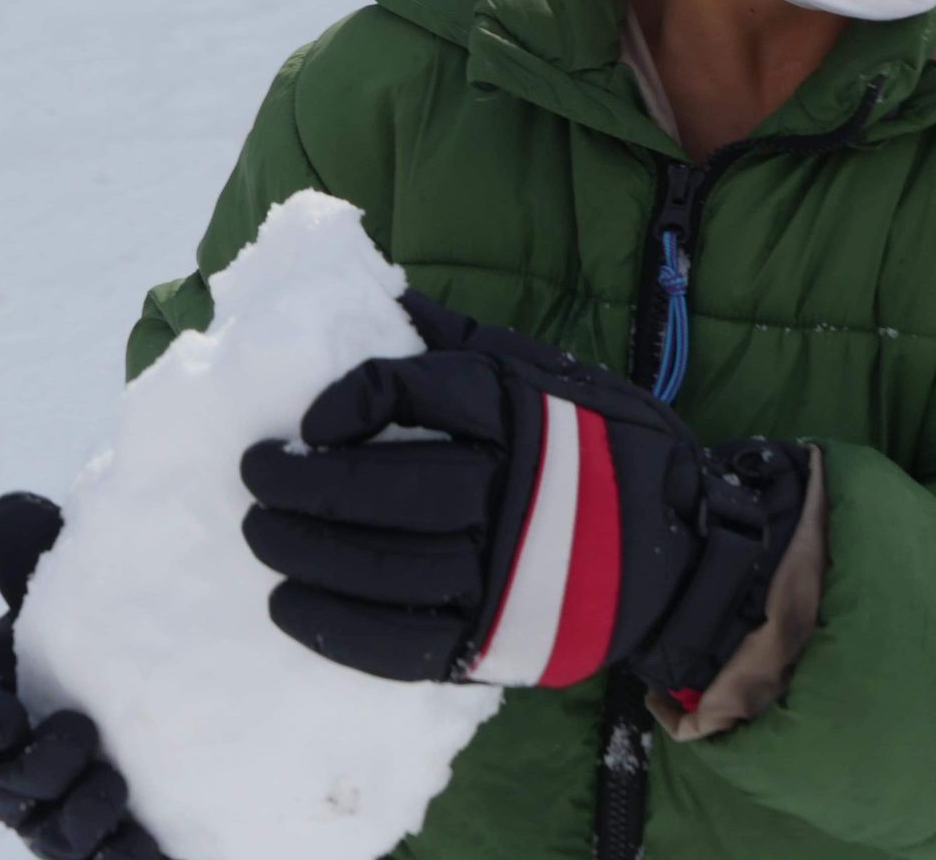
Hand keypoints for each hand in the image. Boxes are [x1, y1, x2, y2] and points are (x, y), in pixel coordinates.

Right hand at [0, 492, 167, 859]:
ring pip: (47, 836)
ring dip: (74, 822)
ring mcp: (61, 809)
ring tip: (117, 791)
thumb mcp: (79, 572)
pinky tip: (150, 850)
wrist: (193, 653)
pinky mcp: (112, 841)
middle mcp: (16, 763)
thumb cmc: (114, 609)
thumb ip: (32, 545)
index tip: (1, 713)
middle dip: (31, 773)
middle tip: (82, 735)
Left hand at [239, 288, 810, 701]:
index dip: (351, 402)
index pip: (418, 392)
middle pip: (390, 489)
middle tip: (254, 476)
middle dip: (305, 485)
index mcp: (519, 409)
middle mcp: (514, 488)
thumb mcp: (540, 369)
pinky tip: (288, 605)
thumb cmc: (594, 443)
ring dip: (306, 553)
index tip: (308, 419)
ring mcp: (507, 573)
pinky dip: (337, 628)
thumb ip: (455, 340)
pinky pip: (403, 643)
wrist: (681, 547)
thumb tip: (376, 293)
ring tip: (260, 534)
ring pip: (386, 567)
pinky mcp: (497, 640)